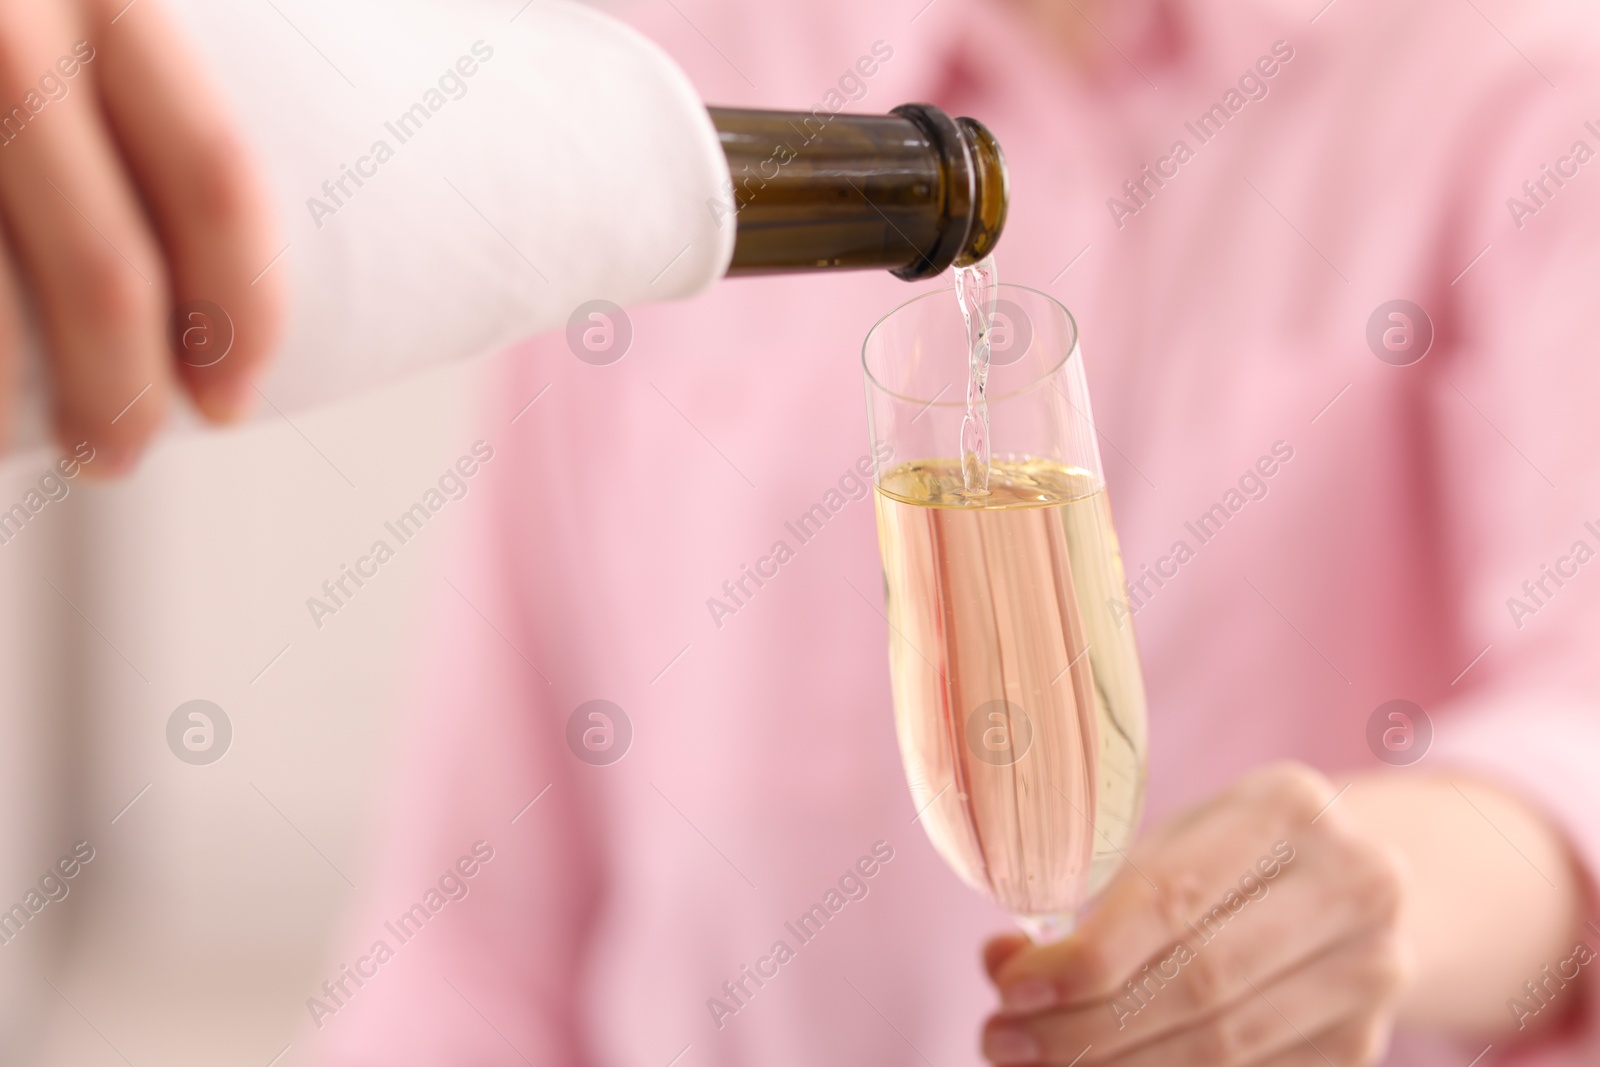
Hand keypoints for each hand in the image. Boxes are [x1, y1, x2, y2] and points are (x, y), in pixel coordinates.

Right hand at [0, 0, 281, 472]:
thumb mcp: (62, 19)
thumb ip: (117, 110)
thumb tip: (202, 315)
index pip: (216, 183)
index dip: (244, 317)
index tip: (230, 401)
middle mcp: (11, 22)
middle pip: (107, 271)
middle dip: (126, 395)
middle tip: (118, 455)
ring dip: (9, 412)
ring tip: (22, 447)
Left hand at [981, 763, 1413, 1065]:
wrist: (1354, 888)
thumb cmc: (1230, 859)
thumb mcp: (1171, 846)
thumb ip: (1090, 900)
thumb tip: (1001, 962)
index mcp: (1289, 809)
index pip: (1174, 899)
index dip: (1087, 957)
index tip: (1013, 989)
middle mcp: (1350, 887)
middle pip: (1199, 982)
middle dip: (1085, 1025)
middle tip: (1003, 1040)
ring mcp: (1371, 973)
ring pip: (1223, 1048)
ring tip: (1036, 1062)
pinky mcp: (1364, 1043)